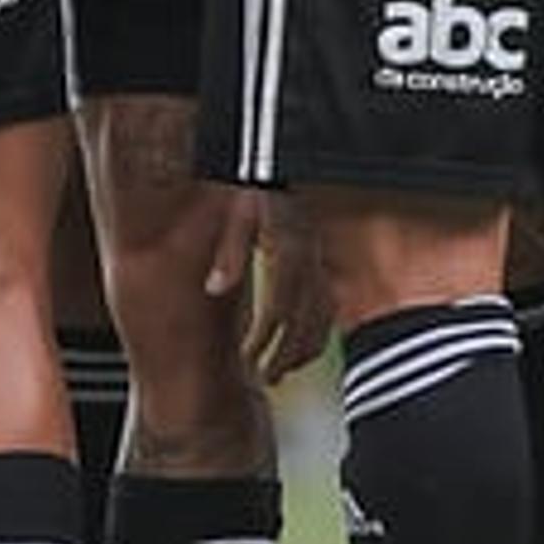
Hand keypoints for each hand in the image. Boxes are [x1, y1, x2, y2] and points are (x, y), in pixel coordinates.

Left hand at [205, 188, 335, 383]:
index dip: (263, 339)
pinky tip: (304, 349)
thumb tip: (214, 288)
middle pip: (302, 322)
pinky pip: (329, 308)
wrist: (281, 165)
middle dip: (283, 355)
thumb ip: (229, 253)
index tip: (246, 359)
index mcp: (289, 252)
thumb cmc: (258, 188)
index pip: (278, 309)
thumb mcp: (239, 214)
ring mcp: (323, 264)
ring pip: (321, 319)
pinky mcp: (326, 264)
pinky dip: (319, 334)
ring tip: (281, 372)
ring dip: (302, 351)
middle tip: (263, 378)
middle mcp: (311, 262)